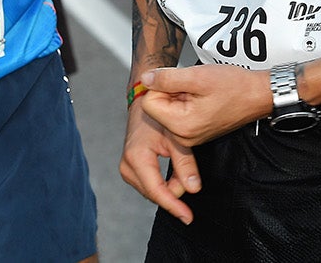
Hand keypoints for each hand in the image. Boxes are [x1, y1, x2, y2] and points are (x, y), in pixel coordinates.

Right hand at [119, 99, 201, 224]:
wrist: (146, 103)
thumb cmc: (161, 117)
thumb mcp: (176, 139)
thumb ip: (185, 166)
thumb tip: (193, 190)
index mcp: (137, 158)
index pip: (157, 191)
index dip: (173, 206)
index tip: (188, 218)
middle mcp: (127, 166)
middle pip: (155, 193)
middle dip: (174, 190)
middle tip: (190, 174)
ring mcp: (126, 168)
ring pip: (153, 190)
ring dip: (170, 185)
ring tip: (181, 167)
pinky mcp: (130, 168)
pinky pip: (150, 184)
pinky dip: (164, 181)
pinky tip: (174, 170)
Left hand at [139, 64, 270, 147]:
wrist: (259, 95)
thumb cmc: (234, 86)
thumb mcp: (197, 76)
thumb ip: (166, 78)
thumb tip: (145, 79)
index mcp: (181, 126)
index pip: (148, 104)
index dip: (161, 86)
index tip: (181, 82)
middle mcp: (183, 137)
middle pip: (157, 108)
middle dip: (170, 92)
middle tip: (193, 87)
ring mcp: (189, 137)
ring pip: (167, 110)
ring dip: (178, 96)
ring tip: (200, 91)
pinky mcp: (194, 132)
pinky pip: (178, 114)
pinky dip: (185, 102)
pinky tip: (202, 97)